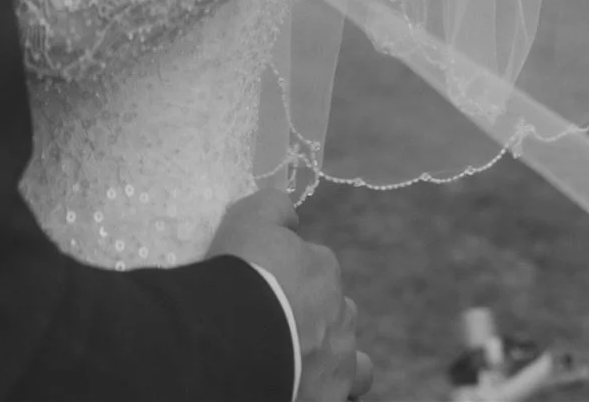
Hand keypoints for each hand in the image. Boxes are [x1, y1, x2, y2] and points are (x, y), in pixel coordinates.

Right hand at [208, 191, 371, 399]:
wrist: (234, 337)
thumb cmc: (243, 272)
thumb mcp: (250, 216)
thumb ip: (275, 207)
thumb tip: (292, 217)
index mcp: (324, 270)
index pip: (316, 267)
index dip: (289, 276)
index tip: (266, 284)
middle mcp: (340, 314)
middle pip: (337, 312)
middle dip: (318, 317)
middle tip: (283, 325)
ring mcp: (339, 361)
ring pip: (354, 363)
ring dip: (336, 360)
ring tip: (304, 363)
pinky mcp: (329, 396)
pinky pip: (341, 395)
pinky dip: (327, 390)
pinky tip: (306, 387)